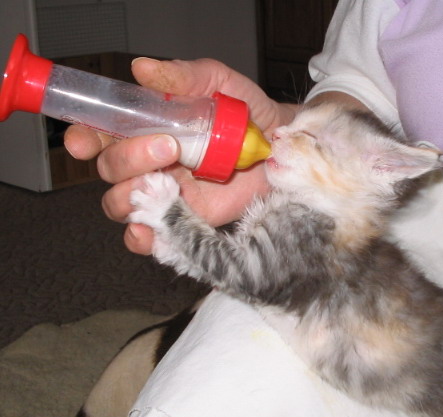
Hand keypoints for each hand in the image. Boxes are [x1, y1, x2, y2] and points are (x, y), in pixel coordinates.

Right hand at [64, 57, 297, 253]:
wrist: (276, 147)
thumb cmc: (245, 111)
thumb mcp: (217, 84)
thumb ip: (183, 76)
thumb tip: (142, 69)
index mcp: (145, 129)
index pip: (100, 134)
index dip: (85, 138)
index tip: (84, 140)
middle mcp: (147, 162)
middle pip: (109, 170)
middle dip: (127, 161)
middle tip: (168, 146)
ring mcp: (163, 194)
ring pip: (120, 204)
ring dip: (131, 196)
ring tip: (165, 183)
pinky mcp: (184, 219)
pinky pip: (152, 236)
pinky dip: (142, 239)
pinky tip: (148, 231)